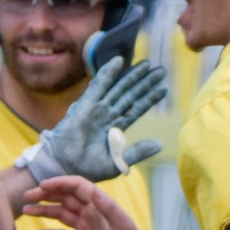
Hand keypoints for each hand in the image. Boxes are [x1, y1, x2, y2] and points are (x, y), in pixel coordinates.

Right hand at [25, 175, 155, 229]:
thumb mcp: (121, 225)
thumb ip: (106, 207)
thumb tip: (91, 190)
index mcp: (100, 205)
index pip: (77, 187)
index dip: (60, 184)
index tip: (42, 186)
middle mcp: (90, 214)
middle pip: (64, 199)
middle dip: (46, 195)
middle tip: (27, 196)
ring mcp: (84, 229)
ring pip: (60, 215)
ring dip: (43, 211)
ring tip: (26, 210)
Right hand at [31, 57, 166, 182]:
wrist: (65, 167)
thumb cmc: (87, 168)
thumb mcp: (117, 162)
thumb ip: (138, 152)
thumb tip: (160, 144)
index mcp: (115, 129)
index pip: (136, 109)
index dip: (149, 99)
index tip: (163, 88)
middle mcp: (107, 116)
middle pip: (130, 95)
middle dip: (145, 82)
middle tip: (160, 70)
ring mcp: (97, 109)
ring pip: (118, 88)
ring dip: (132, 75)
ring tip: (147, 64)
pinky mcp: (86, 105)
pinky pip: (99, 86)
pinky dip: (108, 73)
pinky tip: (119, 61)